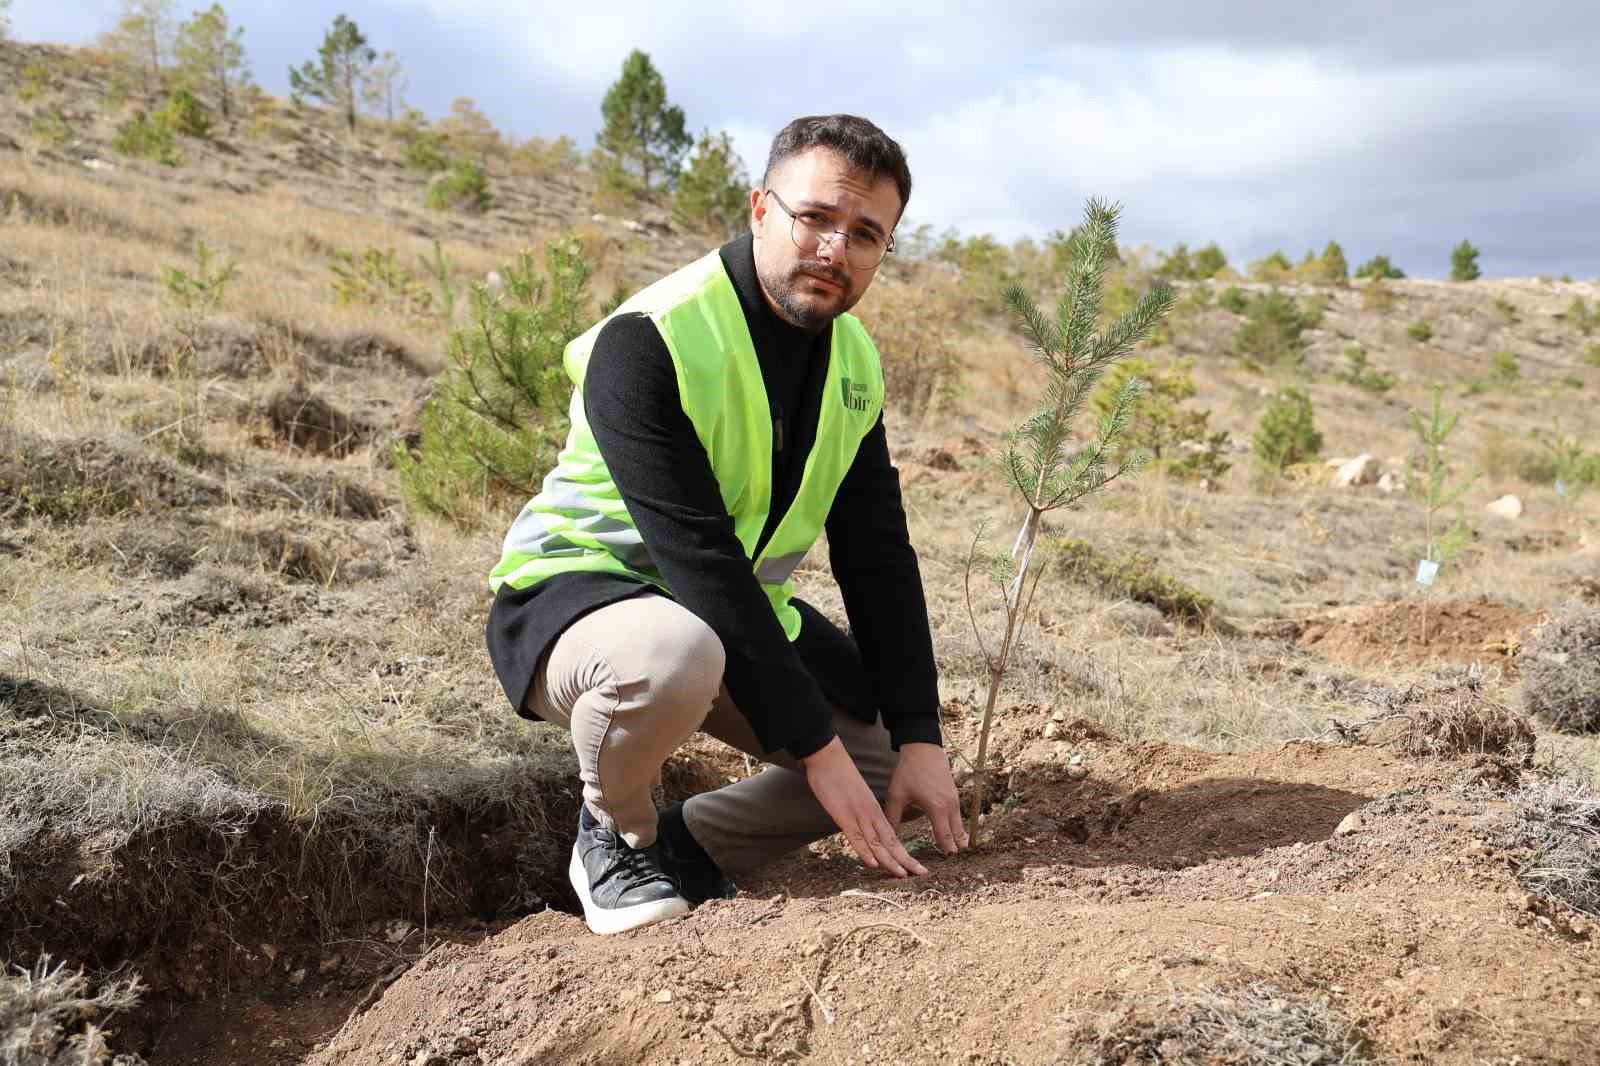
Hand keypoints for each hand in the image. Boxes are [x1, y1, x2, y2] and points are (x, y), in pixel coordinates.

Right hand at [800, 737, 927, 876]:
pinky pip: (856, 836)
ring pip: (877, 842)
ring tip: (903, 874)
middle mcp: (871, 814)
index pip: (892, 836)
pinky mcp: (844, 815)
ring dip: (890, 860)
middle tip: (922, 873)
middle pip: (891, 842)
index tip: (914, 866)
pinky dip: (865, 851)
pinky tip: (873, 863)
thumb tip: (861, 826)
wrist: (828, 755)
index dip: (903, 853)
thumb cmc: (838, 775)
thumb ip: (860, 812)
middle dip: (906, 860)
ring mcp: (858, 815)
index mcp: (874, 810)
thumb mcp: (854, 796)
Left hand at [885, 742, 967, 854]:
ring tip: (960, 849)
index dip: (945, 849)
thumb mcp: (897, 794)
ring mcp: (954, 798)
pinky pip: (959, 814)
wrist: (924, 748)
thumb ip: (892, 817)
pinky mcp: (954, 793)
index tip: (946, 861)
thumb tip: (886, 835)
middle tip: (955, 862)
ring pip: (959, 823)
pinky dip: (959, 825)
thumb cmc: (909, 771)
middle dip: (955, 846)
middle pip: (956, 832)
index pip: (943, 835)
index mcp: (936, 808)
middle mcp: (949, 805)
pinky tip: (957, 831)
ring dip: (959, 836)